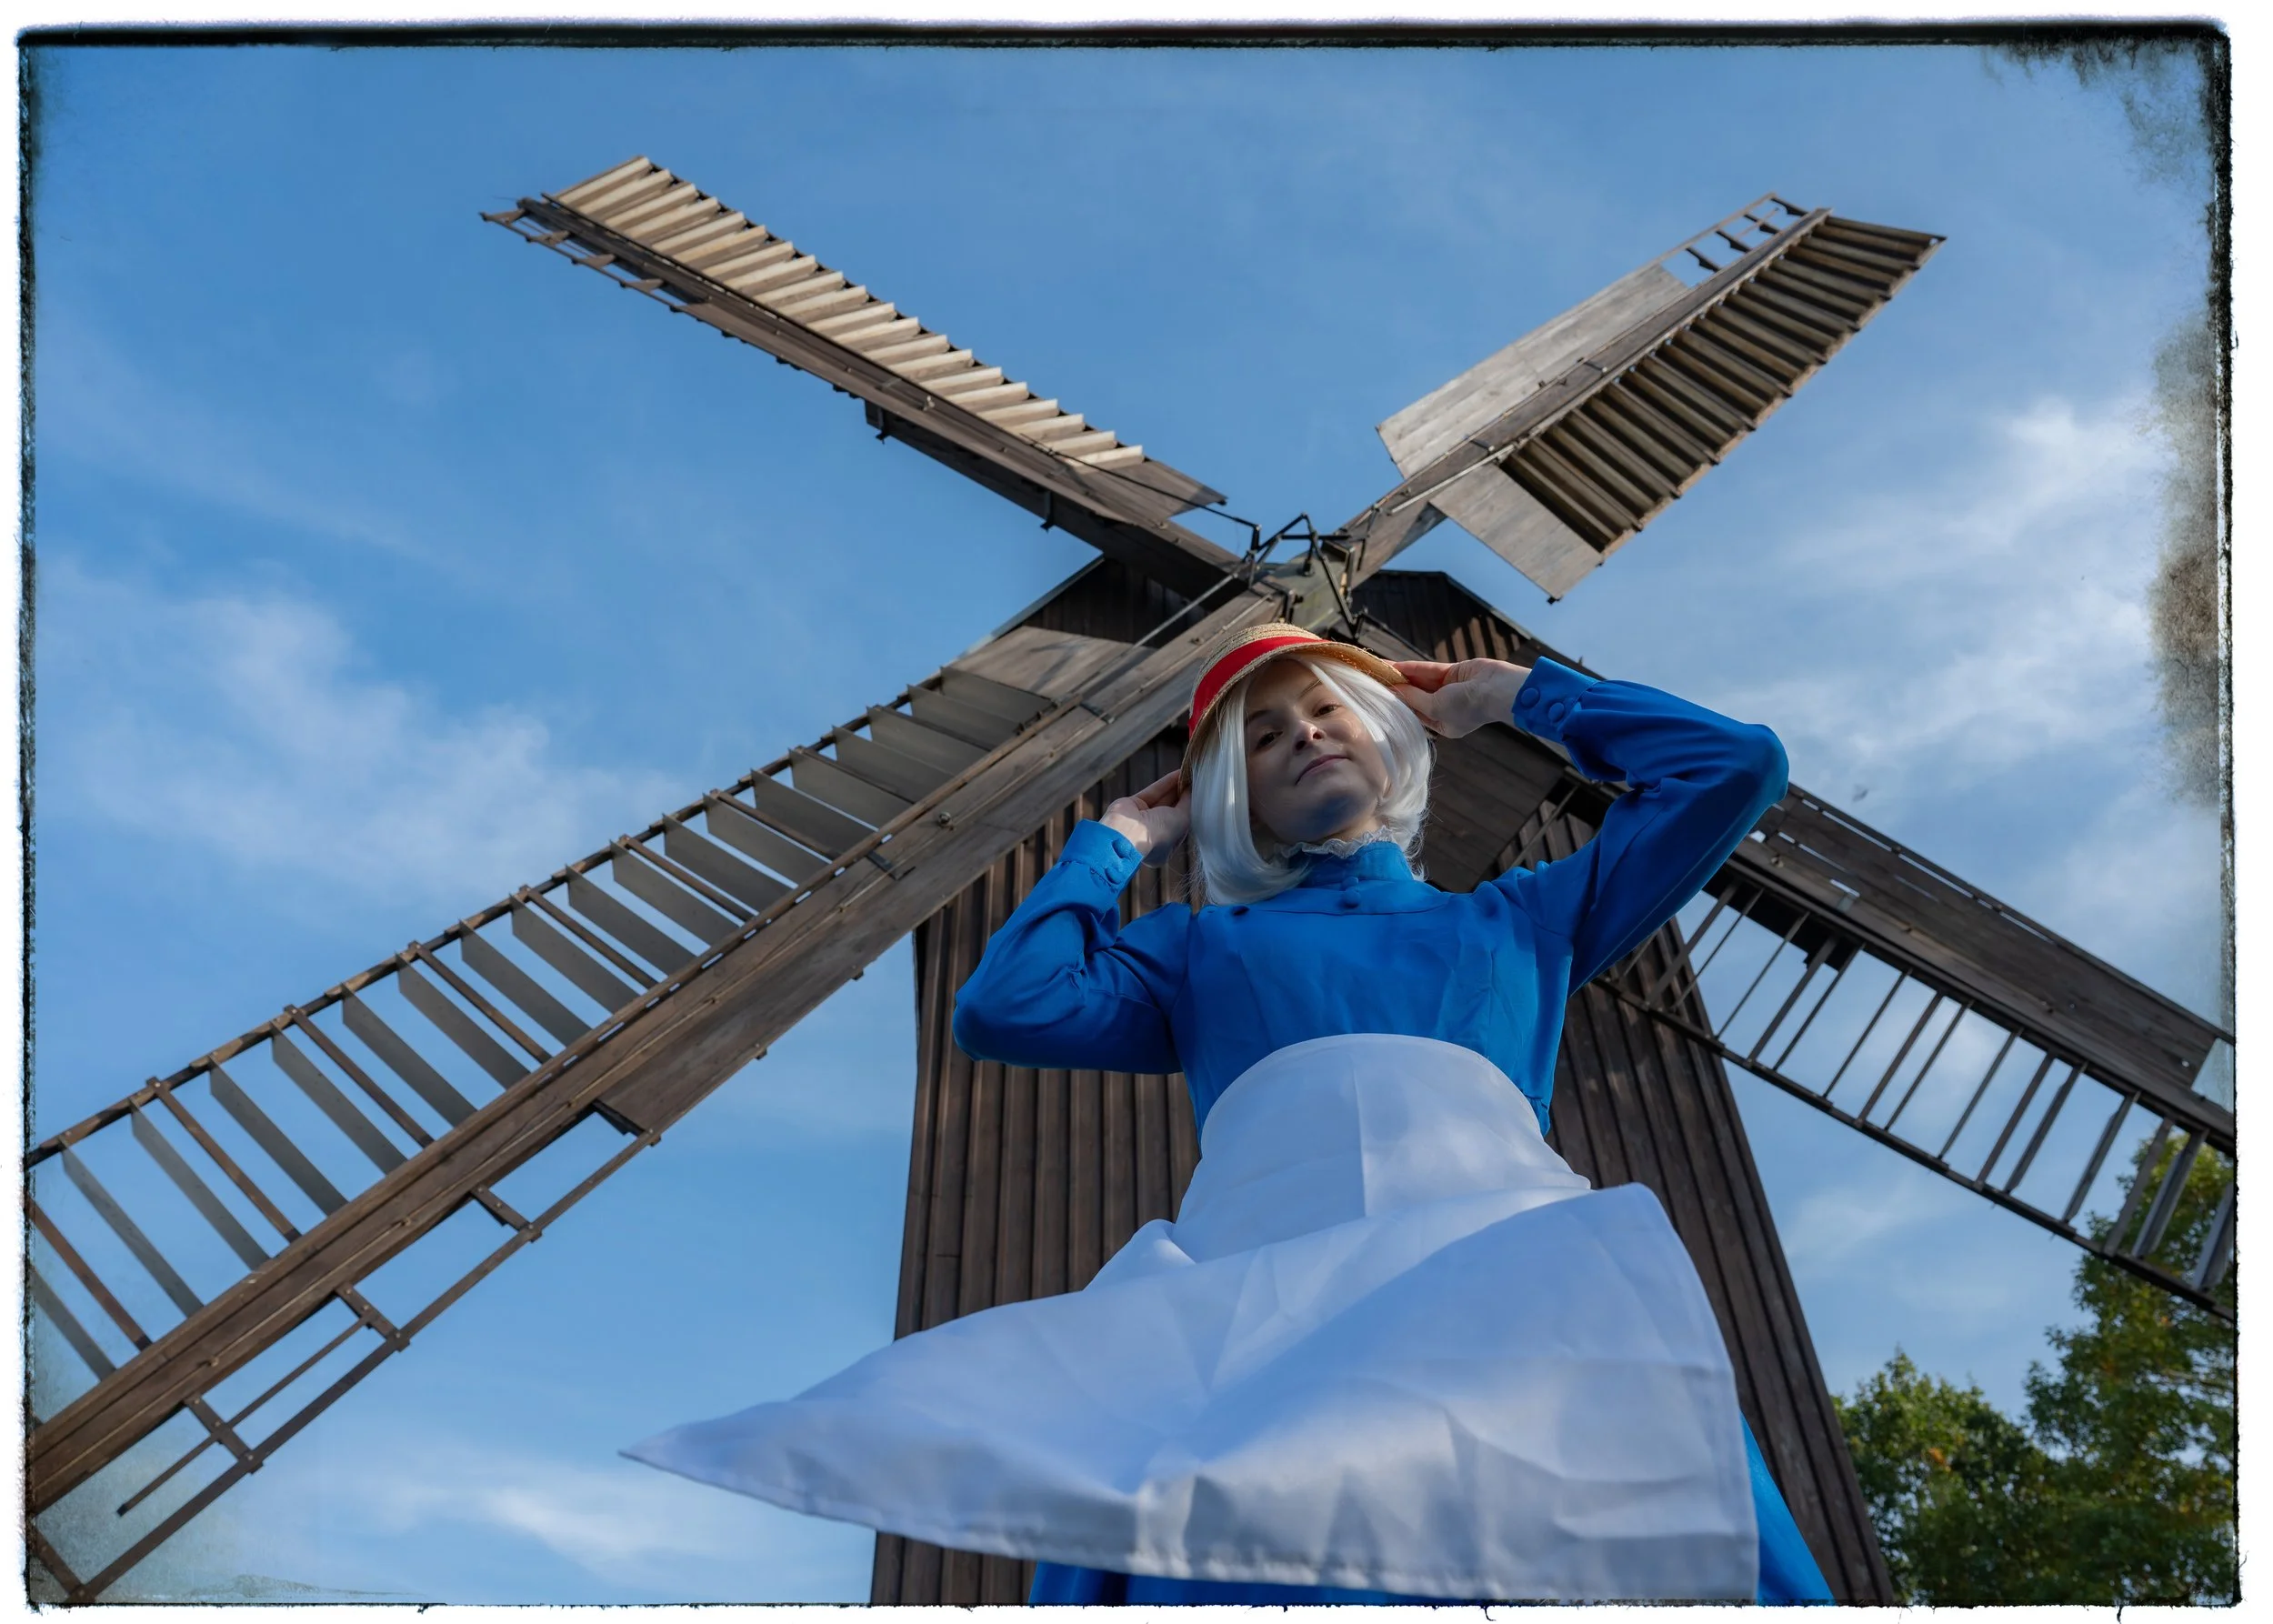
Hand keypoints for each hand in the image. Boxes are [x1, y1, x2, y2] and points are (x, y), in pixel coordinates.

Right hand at [1100, 770, 1189, 867]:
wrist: (1128, 833)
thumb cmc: (1159, 834)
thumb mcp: (1182, 821)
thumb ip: (1188, 805)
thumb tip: (1192, 791)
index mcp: (1165, 846)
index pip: (1180, 825)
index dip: (1189, 809)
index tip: (1198, 795)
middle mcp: (1153, 833)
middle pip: (1171, 810)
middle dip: (1182, 796)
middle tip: (1194, 781)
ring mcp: (1141, 819)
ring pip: (1162, 799)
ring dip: (1175, 787)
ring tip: (1188, 774)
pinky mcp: (1133, 804)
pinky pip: (1153, 792)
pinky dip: (1165, 783)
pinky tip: (1177, 773)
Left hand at [1391, 658, 1532, 739]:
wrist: (1498, 690)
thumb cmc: (1469, 708)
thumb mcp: (1436, 708)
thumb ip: (1414, 699)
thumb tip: (1395, 690)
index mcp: (1444, 725)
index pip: (1415, 714)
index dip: (1398, 704)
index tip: (1379, 696)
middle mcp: (1446, 708)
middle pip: (1416, 696)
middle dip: (1397, 688)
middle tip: (1375, 680)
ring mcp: (1450, 689)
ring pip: (1420, 681)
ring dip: (1402, 676)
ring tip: (1379, 669)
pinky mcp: (1455, 672)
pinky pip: (1429, 670)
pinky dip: (1412, 668)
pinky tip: (1395, 665)